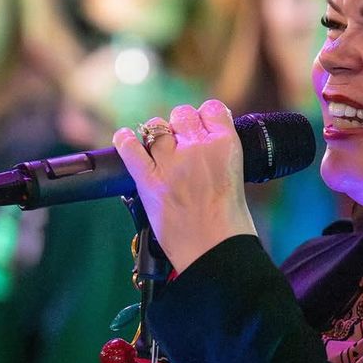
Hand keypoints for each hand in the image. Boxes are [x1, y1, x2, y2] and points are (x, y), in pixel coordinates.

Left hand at [113, 101, 256, 273]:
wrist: (216, 252)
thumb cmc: (230, 224)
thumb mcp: (236, 178)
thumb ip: (218, 156)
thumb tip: (201, 146)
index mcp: (226, 145)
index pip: (212, 109)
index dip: (204, 118)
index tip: (201, 128)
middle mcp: (198, 148)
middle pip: (182, 114)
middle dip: (180, 126)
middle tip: (181, 146)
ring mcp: (171, 164)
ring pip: (156, 127)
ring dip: (156, 136)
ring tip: (158, 152)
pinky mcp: (149, 181)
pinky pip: (129, 148)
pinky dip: (125, 141)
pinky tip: (126, 140)